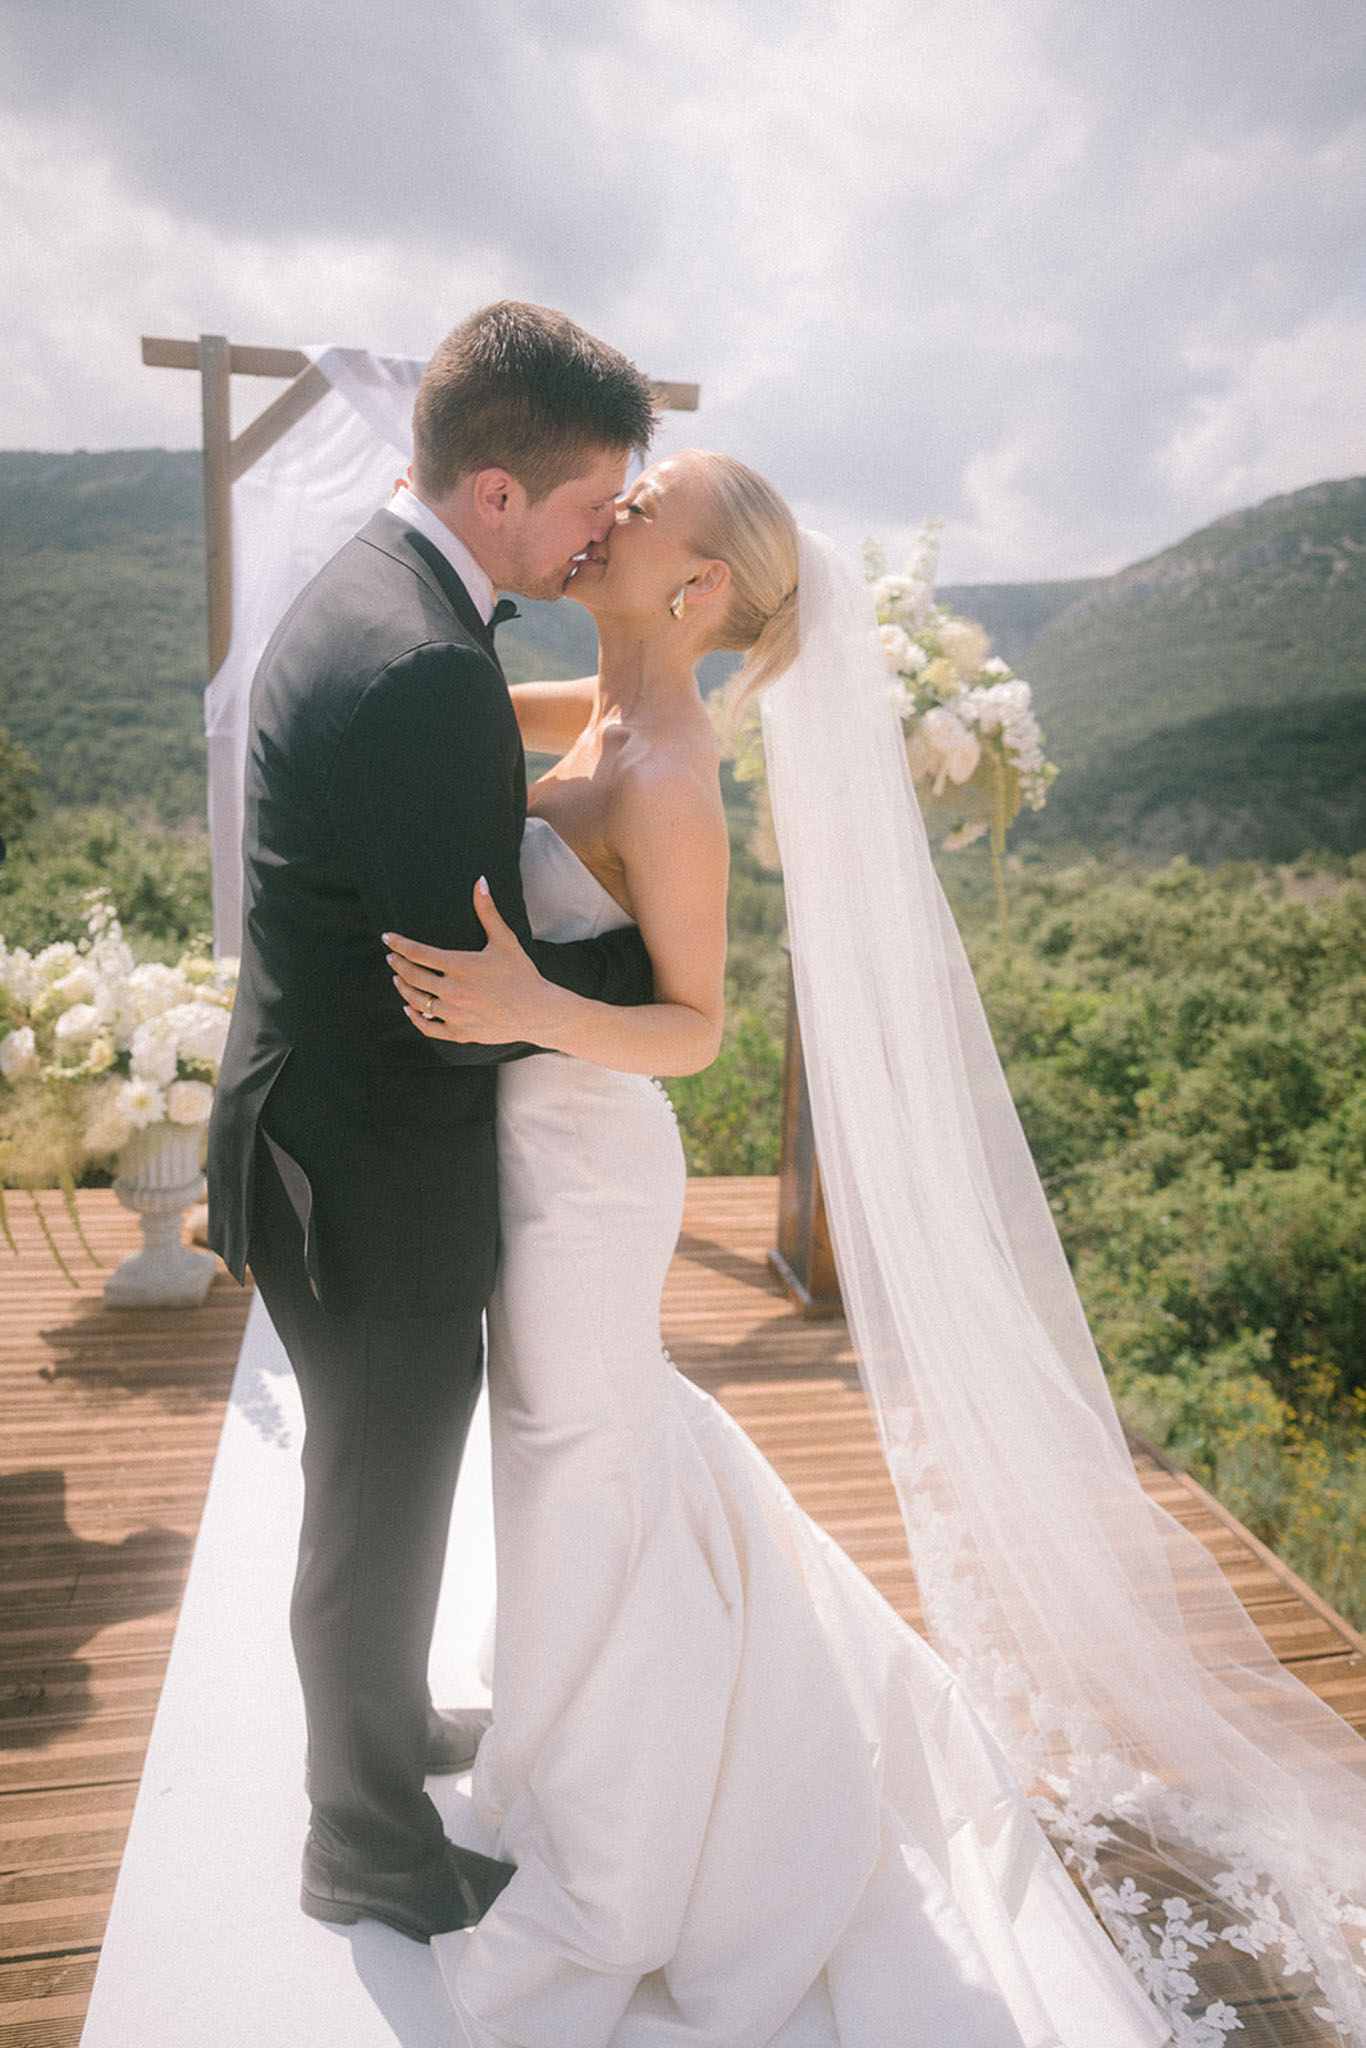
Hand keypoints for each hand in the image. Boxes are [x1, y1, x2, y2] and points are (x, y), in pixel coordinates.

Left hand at [385, 881, 555, 1044]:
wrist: (538, 1011)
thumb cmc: (522, 974)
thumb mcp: (504, 940)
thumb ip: (487, 911)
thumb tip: (480, 881)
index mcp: (460, 965)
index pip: (418, 953)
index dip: (398, 944)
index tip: (387, 939)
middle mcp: (453, 990)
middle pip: (412, 976)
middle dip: (397, 964)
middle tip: (391, 957)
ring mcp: (454, 1013)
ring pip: (416, 1002)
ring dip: (403, 989)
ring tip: (398, 979)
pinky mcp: (459, 1032)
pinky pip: (427, 1027)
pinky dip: (415, 1018)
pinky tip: (410, 1009)